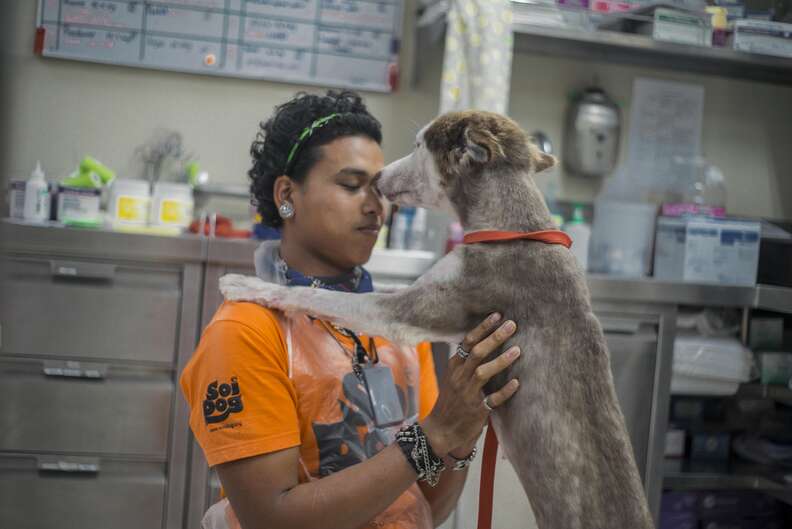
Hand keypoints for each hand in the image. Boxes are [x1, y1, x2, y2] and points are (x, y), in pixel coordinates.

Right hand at [421, 314, 520, 457]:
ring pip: (483, 372)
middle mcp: (460, 377)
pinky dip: (505, 391)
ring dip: (500, 361)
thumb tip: (487, 342)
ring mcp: (467, 394)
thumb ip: (467, 363)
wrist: (440, 430)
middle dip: (494, 337)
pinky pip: (492, 399)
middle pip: (477, 353)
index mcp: (454, 367)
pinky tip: (517, 383)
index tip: (497, 315)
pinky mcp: (477, 410)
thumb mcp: (454, 377)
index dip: (482, 328)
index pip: (468, 342)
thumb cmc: (451, 401)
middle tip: (512, 325)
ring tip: (517, 350)